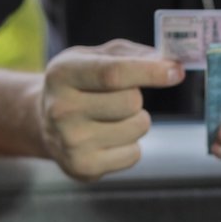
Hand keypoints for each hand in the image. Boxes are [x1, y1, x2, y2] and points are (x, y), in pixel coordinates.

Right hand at [40, 39, 183, 180]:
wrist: (45, 124)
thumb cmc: (80, 84)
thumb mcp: (94, 57)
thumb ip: (131, 54)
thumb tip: (171, 64)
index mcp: (63, 73)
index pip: (113, 73)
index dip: (150, 72)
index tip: (176, 72)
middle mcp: (61, 108)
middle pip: (130, 102)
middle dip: (137, 97)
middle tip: (120, 97)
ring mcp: (70, 141)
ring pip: (137, 127)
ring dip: (136, 121)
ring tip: (113, 118)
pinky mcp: (82, 167)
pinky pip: (134, 154)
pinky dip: (130, 145)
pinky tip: (109, 139)